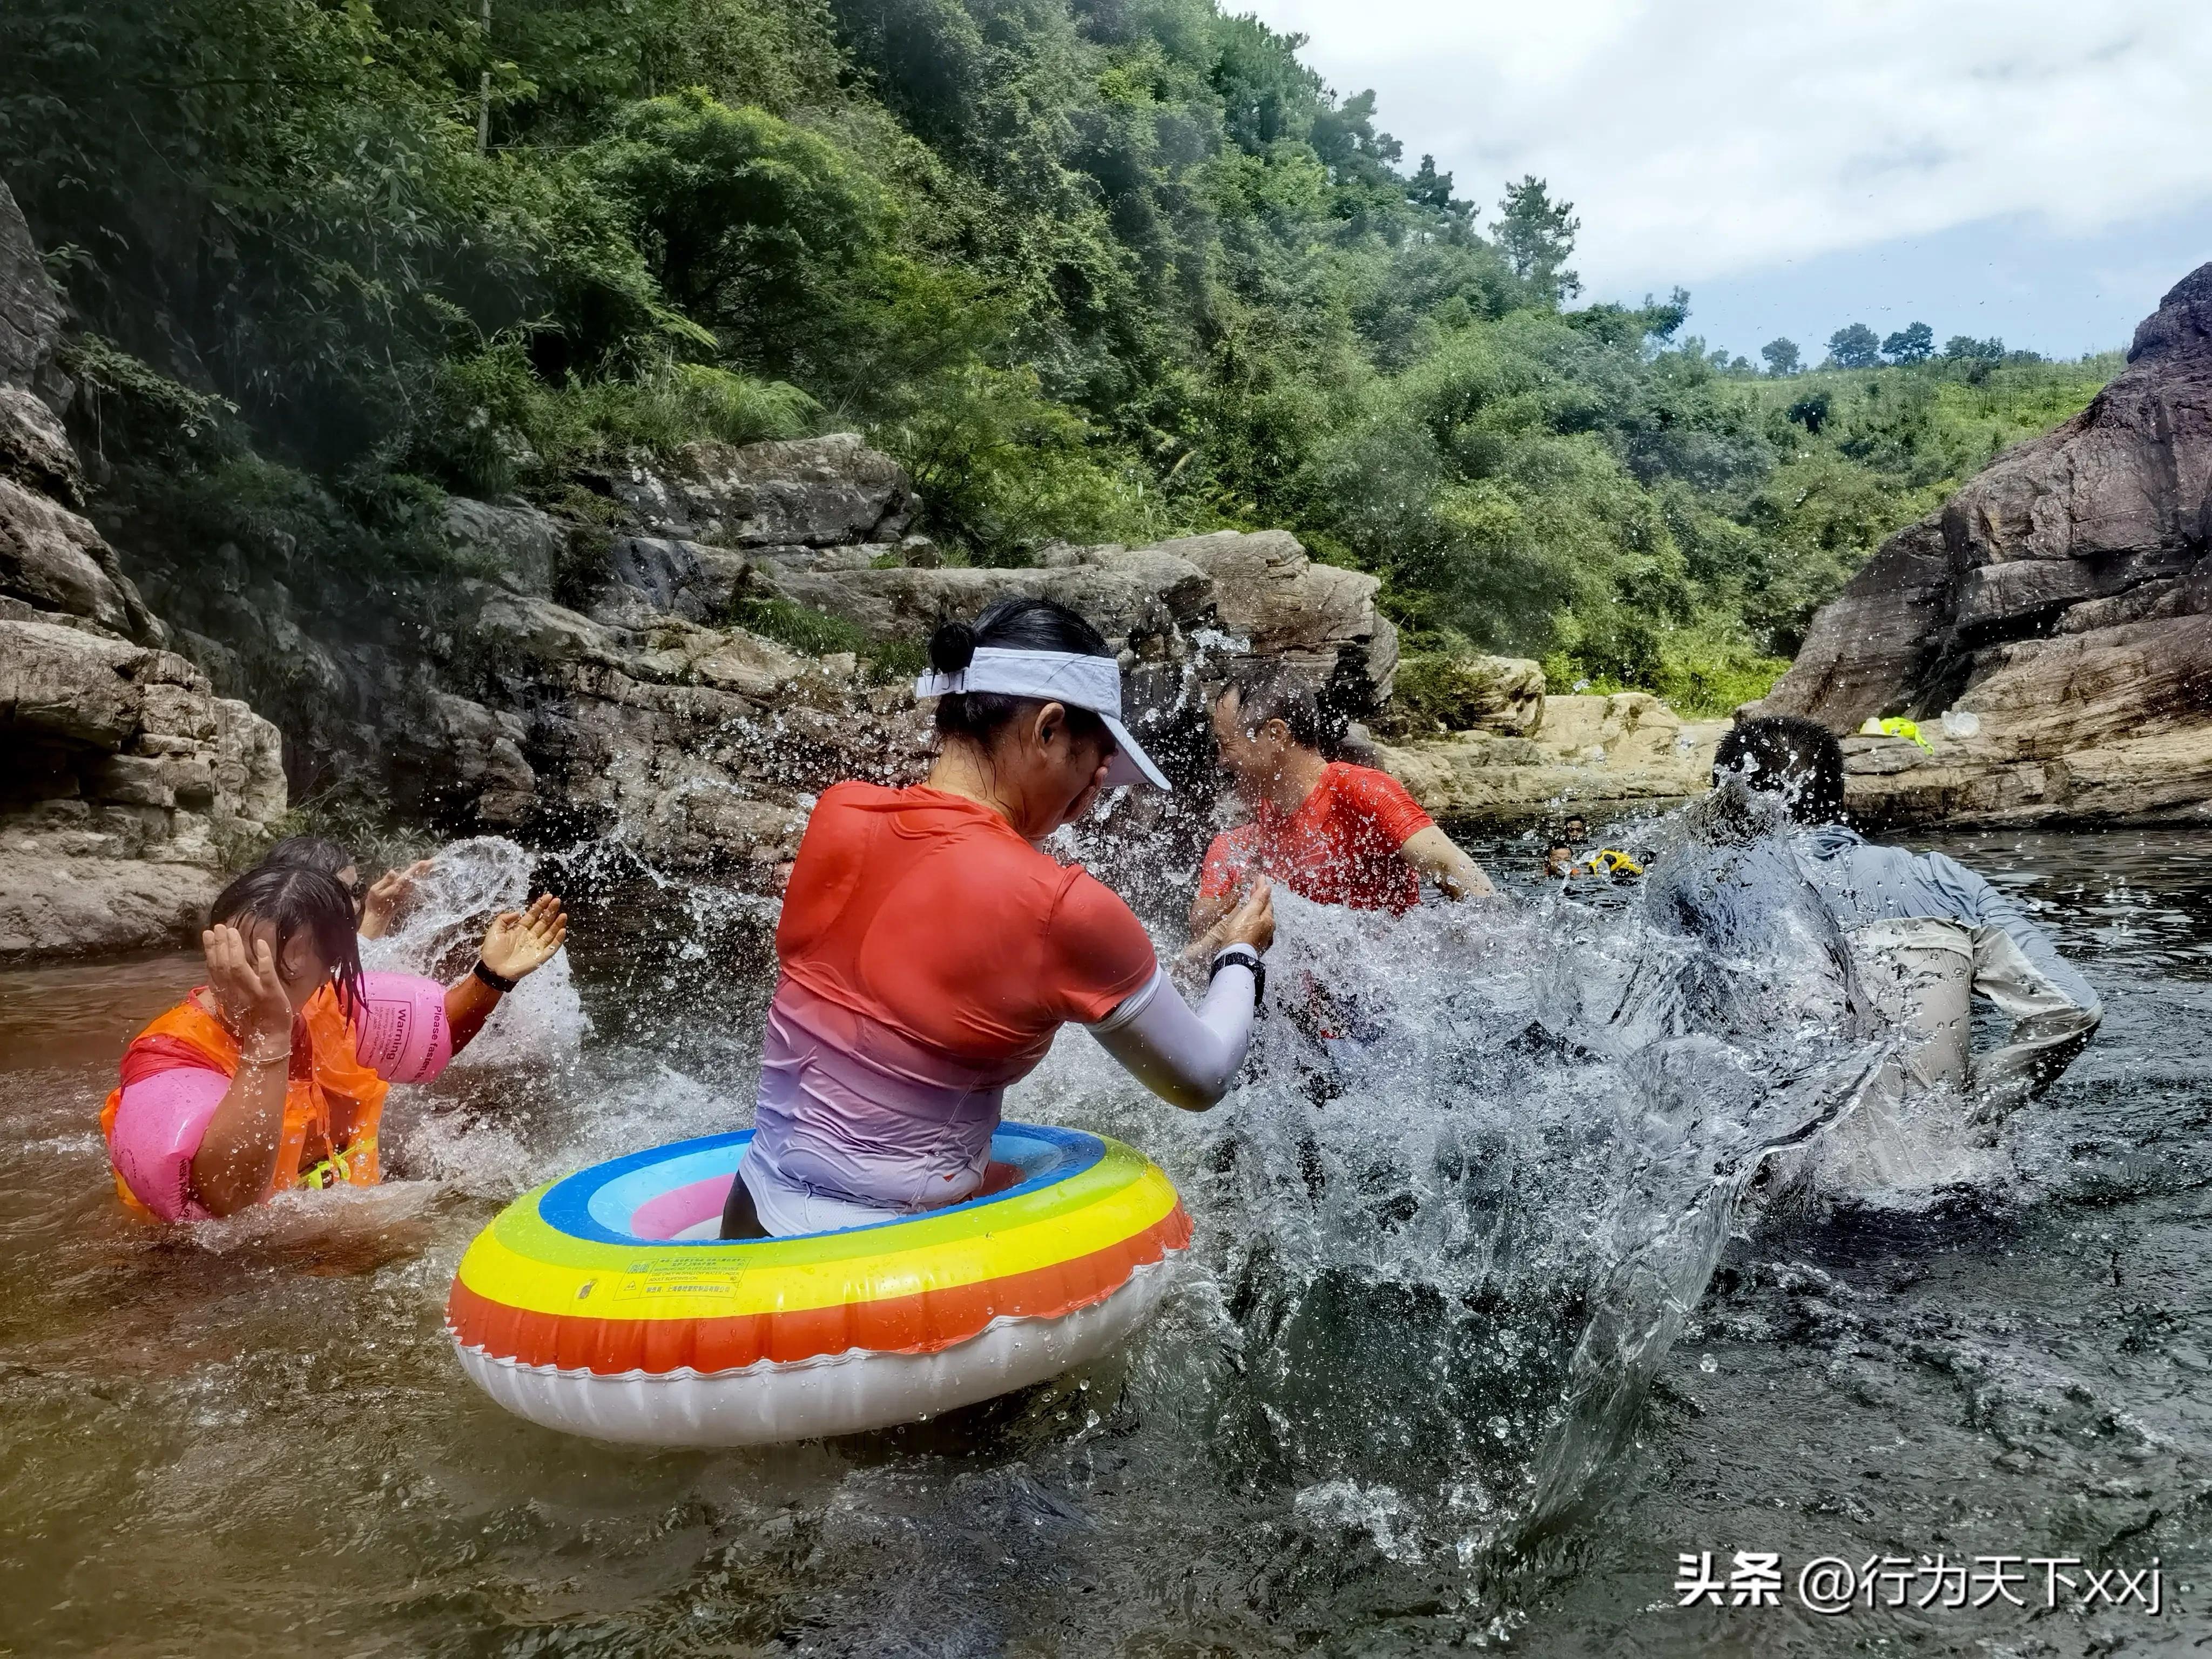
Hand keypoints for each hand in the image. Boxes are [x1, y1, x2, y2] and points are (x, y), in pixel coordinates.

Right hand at [203, 924, 292, 1051]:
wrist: (267, 1039)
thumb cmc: (251, 1018)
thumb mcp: (232, 1001)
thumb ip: (225, 984)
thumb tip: (217, 963)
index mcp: (225, 994)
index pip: (214, 969)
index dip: (210, 950)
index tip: (208, 933)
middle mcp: (235, 993)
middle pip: (223, 966)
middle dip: (220, 945)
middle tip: (219, 926)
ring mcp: (253, 994)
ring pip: (239, 969)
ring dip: (235, 949)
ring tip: (234, 931)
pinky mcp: (271, 995)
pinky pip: (266, 976)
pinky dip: (263, 959)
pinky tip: (261, 943)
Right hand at [358, 859, 431, 938]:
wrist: (378, 917)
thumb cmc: (375, 903)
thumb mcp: (375, 891)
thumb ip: (385, 881)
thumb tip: (393, 871)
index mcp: (397, 887)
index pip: (408, 876)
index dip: (416, 869)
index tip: (424, 862)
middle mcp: (405, 890)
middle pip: (416, 878)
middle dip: (424, 869)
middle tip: (433, 861)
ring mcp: (407, 894)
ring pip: (417, 881)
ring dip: (424, 873)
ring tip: (431, 865)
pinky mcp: (407, 896)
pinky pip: (416, 885)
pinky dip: (421, 879)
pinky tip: (424, 875)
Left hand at [478, 894, 567, 981]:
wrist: (493, 971)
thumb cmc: (492, 952)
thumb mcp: (494, 931)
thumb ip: (504, 919)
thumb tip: (518, 912)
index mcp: (520, 929)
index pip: (533, 915)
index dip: (540, 906)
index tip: (548, 896)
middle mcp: (530, 936)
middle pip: (544, 921)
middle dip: (551, 911)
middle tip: (557, 901)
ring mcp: (536, 946)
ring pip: (550, 932)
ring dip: (557, 923)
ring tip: (563, 914)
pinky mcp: (540, 956)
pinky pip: (552, 947)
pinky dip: (558, 939)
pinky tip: (562, 930)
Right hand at [1212, 878, 1274, 955]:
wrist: (1235, 956)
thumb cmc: (1240, 934)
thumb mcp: (1249, 913)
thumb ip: (1258, 900)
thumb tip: (1268, 888)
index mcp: (1268, 919)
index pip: (1267, 899)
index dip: (1262, 888)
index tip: (1260, 878)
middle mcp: (1269, 928)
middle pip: (1265, 909)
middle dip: (1260, 897)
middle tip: (1255, 887)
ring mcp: (1264, 937)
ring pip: (1262, 918)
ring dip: (1258, 907)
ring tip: (1252, 900)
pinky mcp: (1257, 945)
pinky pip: (1258, 927)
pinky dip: (1255, 919)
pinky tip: (1251, 920)